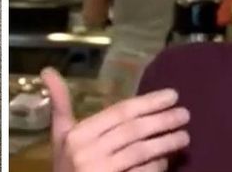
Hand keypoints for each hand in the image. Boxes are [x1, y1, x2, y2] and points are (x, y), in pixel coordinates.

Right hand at [41, 67, 189, 171]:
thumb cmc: (65, 165)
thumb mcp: (59, 135)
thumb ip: (59, 104)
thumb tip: (47, 70)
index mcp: (77, 134)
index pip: (119, 113)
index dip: (148, 102)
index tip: (172, 95)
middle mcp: (88, 152)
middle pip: (133, 131)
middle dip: (162, 120)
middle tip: (185, 114)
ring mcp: (100, 171)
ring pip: (140, 153)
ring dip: (166, 143)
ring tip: (184, 136)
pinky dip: (156, 166)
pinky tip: (168, 160)